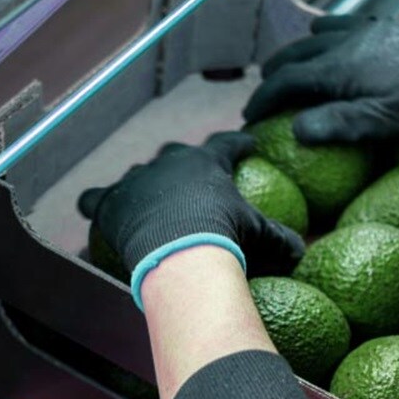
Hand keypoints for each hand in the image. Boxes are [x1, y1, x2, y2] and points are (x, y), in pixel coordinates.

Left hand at [78, 132, 305, 281]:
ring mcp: (137, 180)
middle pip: (175, 154)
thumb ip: (281, 240)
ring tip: (144, 201)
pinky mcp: (110, 202)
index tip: (247, 145)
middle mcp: (169, 162)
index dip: (237, 144)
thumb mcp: (262, 238)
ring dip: (142, 186)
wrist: (181, 254)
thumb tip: (301, 251)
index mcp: (207, 162)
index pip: (226, 144)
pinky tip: (96, 212)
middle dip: (182, 164)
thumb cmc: (225, 240)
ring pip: (137, 175)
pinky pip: (96, 199)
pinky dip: (97, 205)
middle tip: (188, 183)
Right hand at [243, 15, 398, 143]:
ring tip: (285, 68)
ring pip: (313, 37)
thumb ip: (336, 126)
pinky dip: (322, 32)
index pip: (284, 83)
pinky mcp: (383, 27)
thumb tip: (295, 130)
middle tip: (262, 96)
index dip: (262, 100)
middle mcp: (342, 45)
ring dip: (293, 53)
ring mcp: (362, 32)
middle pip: (292, 56)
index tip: (249, 118)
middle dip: (271, 75)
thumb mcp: (382, 123)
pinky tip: (325, 37)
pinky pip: (341, 23)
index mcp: (336, 71)